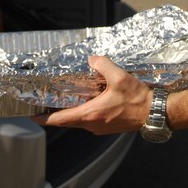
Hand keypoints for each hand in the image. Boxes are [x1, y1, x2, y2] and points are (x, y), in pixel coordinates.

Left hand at [34, 56, 151, 134]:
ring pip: (78, 122)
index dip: (44, 118)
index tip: (33, 115)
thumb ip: (103, 65)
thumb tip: (92, 59)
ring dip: (69, 114)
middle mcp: (92, 125)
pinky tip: (86, 102)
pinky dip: (82, 114)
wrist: (154, 113)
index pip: (60, 119)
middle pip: (66, 122)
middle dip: (54, 114)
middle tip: (44, 105)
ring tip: (63, 101)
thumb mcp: (119, 77)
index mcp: (90, 114)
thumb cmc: (138, 99)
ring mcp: (100, 128)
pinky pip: (89, 122)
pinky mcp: (107, 127)